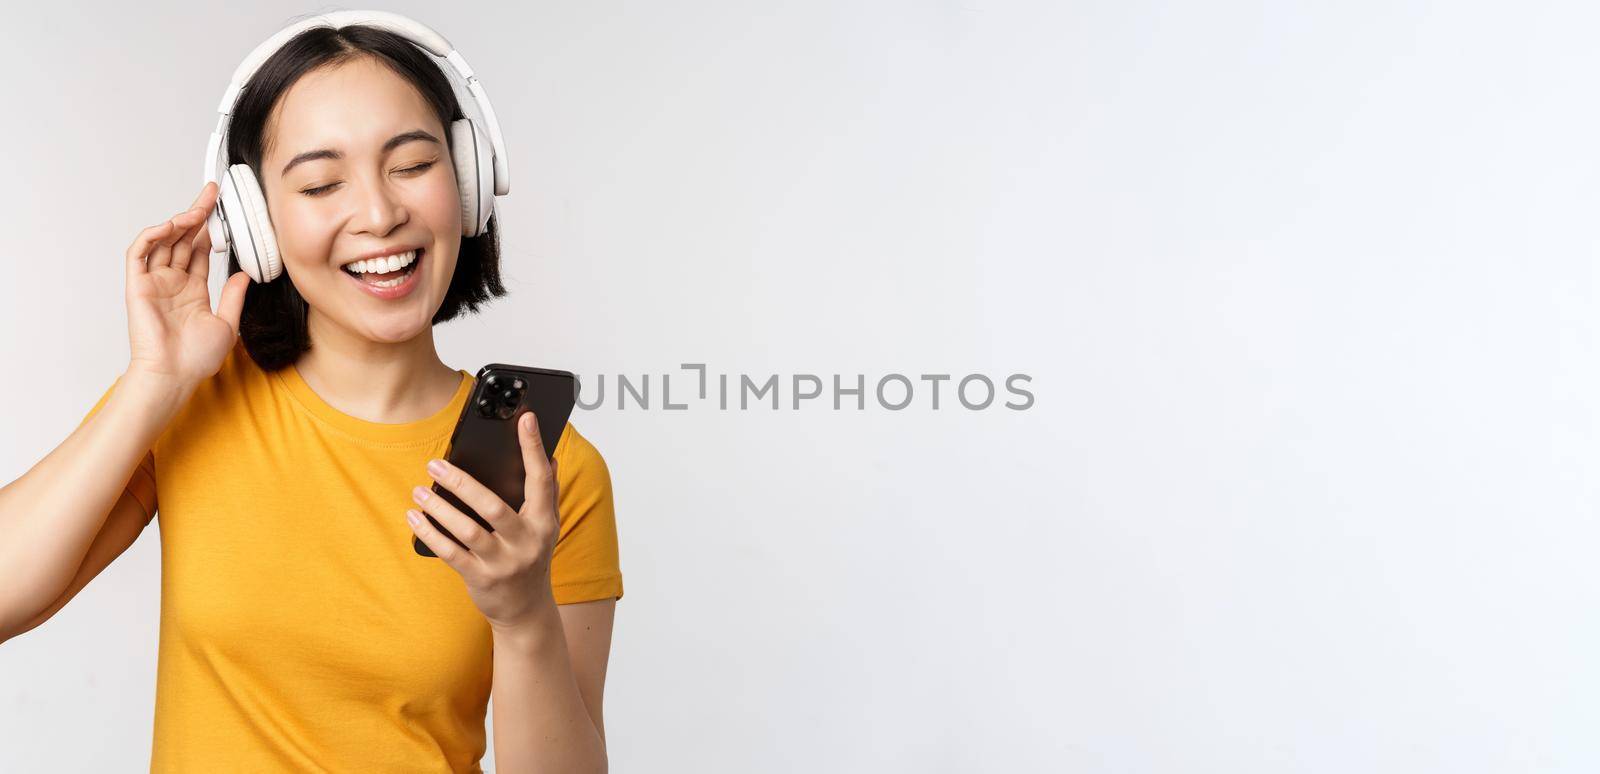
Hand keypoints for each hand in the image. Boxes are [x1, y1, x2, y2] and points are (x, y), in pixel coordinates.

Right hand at [124, 181, 251, 387]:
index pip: (200, 250)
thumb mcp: (228, 324)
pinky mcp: (138, 285)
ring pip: (163, 241)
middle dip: (197, 214)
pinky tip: (171, 227)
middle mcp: (173, 282)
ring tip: (197, 209)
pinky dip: (152, 236)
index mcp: (192, 290)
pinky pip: (139, 253)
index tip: (223, 209)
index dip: (210, 229)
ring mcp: (154, 282)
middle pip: (183, 239)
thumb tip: (244, 275)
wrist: (175, 375)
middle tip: (211, 193)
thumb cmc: (197, 358)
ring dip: (179, 222)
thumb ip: (234, 297)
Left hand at [407, 411, 562, 629]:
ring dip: (440, 508)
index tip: (525, 418)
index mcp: (545, 522)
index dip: (534, 447)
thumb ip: (547, 494)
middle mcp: (527, 541)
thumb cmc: (531, 557)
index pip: (541, 479)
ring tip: (418, 491)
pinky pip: (451, 553)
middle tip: (435, 463)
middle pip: (493, 506)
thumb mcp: (546, 527)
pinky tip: (415, 517)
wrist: (526, 610)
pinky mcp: (481, 578)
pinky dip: (430, 534)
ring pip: (468, 530)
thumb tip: (551, 459)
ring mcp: (504, 562)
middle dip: (462, 483)